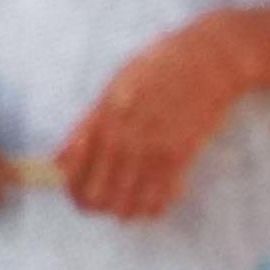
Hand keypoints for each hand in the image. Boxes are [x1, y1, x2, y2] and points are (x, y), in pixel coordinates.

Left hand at [55, 7, 269, 221]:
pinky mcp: (179, 156)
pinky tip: (152, 198)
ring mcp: (151, 147)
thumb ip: (89, 123)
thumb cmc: (161, 66)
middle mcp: (123, 133)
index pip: (70, 167)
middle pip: (94, 195)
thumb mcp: (116, 85)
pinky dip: (150, 208)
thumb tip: (60, 161)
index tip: (76, 191)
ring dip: (122, 210)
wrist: (210, 58)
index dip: (69, 188)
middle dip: (93, 205)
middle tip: (102, 201)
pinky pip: (156, 201)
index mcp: (102, 113)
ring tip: (127, 202)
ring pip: (123, 206)